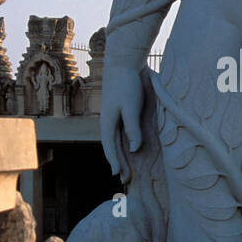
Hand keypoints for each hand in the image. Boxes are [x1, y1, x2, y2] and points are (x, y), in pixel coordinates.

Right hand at [100, 64, 143, 184]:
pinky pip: (121, 133)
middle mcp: (108, 121)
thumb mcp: (131, 107)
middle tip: (125, 179)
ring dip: (121, 155)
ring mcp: (113, 116)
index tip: (118, 175)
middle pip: (113, 147)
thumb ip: (133, 128)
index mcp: (107, 122)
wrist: (123, 63)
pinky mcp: (120, 111)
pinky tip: (128, 149)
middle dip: (118, 162)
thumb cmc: (127, 84)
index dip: (114, 161)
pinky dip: (124, 143)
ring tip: (126, 169)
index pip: (110, 147)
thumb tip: (134, 149)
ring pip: (117, 141)